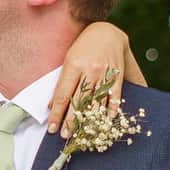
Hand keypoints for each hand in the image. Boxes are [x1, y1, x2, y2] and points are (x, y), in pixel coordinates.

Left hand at [48, 22, 145, 136]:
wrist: (107, 32)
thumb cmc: (83, 47)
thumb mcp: (68, 60)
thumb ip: (61, 82)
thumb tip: (52, 105)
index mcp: (74, 65)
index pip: (63, 95)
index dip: (57, 114)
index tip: (52, 128)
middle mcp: (90, 70)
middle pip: (79, 101)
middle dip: (71, 121)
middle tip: (65, 136)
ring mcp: (105, 73)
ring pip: (96, 102)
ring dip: (89, 120)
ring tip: (83, 134)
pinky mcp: (117, 76)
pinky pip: (114, 97)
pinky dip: (110, 111)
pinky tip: (105, 122)